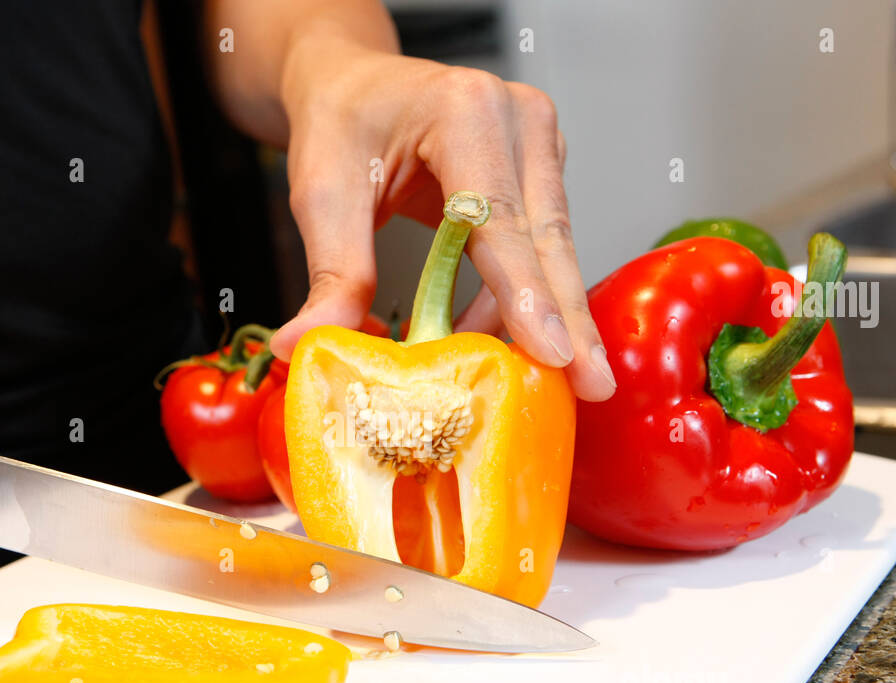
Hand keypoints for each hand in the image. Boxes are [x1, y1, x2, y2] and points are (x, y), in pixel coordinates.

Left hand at [268, 40, 615, 401]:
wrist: (353, 84)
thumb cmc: (341, 121)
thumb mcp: (323, 194)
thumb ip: (331, 274)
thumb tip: (304, 344)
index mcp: (466, 109)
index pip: (499, 216)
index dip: (524, 292)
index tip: (552, 350)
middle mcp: (518, 119)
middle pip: (546, 239)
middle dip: (566, 321)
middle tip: (592, 386)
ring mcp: (539, 144)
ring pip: (550, 250)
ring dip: (531, 318)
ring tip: (519, 378)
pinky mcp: (541, 172)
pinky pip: (539, 248)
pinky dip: (516, 299)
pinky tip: (492, 339)